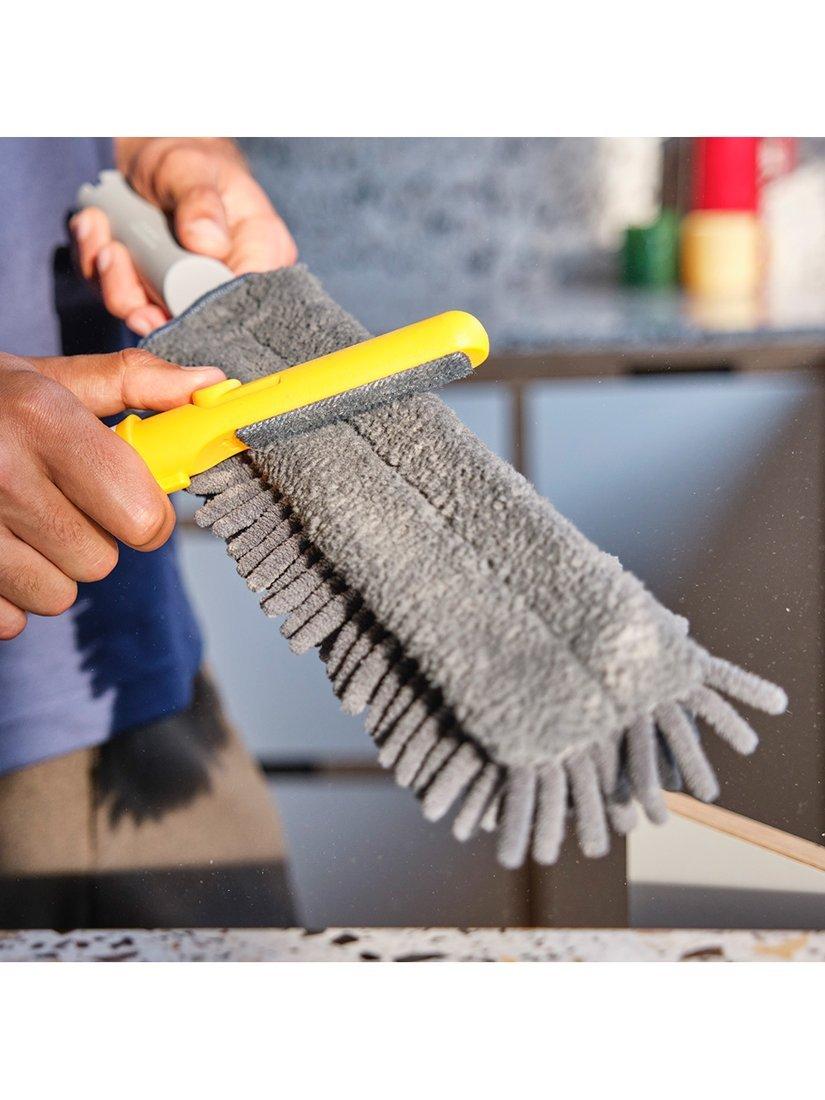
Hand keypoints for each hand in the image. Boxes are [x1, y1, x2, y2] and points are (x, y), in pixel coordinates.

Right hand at [0, 348, 223, 638]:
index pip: (141, 513)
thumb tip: (211, 385)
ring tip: (18, 524)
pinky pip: (9, 620)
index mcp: (40, 417)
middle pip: (101, 562)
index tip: (129, 501)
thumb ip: (132, 383)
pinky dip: (6, 596)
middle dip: (91, 537)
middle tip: (59, 504)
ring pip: (57, 596)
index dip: (146, 514)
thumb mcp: (46, 376)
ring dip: (48, 569)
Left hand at [71, 138, 296, 336]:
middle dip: (140, 297)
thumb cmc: (189, 159)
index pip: (239, 305)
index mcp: (258, 256)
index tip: (157, 291)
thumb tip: (208, 243)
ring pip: (148, 316)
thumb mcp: (192, 167)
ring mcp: (187, 294)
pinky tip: (93, 228)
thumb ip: (201, 201)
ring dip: (111, 279)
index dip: (196, 309)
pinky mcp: (152, 294)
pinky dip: (97, 267)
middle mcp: (227, 284)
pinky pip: (120, 297)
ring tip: (98, 230)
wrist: (157, 157)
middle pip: (187, 322)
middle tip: (111, 254)